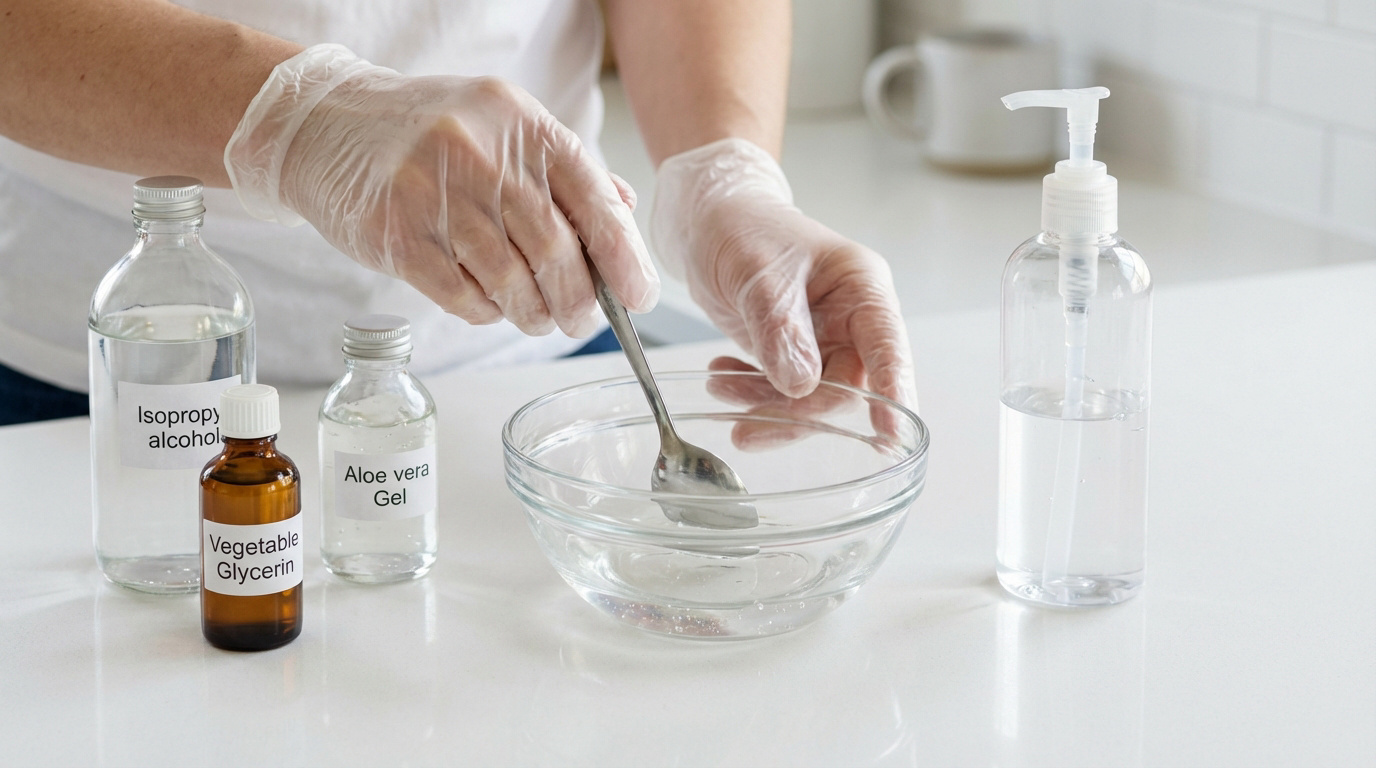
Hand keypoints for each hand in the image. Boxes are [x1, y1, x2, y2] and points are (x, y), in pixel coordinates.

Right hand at [225, 44, 657, 337]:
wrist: (326, 124)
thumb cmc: (426, 131)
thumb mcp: (504, 126)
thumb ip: (565, 170)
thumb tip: (623, 215)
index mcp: (522, 124)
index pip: (594, 198)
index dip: (624, 256)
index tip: (639, 295)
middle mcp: (480, 154)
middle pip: (554, 248)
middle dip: (579, 298)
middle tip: (582, 319)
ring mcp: (433, 193)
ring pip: (509, 279)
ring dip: (532, 312)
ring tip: (537, 318)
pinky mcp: (395, 235)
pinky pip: (460, 294)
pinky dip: (485, 312)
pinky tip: (489, 306)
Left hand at [651, 138, 915, 409]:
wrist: (707, 220)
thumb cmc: (741, 226)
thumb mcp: (757, 272)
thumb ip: (781, 328)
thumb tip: (802, 385)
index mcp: (861, 288)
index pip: (887, 348)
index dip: (892, 394)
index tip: (890, 434)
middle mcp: (851, 319)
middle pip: (845, 387)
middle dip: (798, 413)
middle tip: (748, 429)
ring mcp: (823, 340)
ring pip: (810, 398)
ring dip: (765, 404)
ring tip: (720, 389)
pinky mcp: (793, 355)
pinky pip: (781, 391)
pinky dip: (749, 393)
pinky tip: (721, 375)